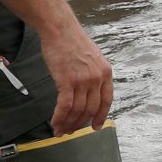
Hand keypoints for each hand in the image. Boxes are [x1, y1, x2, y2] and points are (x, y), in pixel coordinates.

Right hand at [43, 16, 114, 132]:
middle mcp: (97, 78)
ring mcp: (82, 80)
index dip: (100, 116)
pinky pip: (64, 106)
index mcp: (106, 73)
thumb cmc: (73, 42)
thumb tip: (89, 91)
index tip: (95, 127)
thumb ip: (94, 74)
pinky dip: (59, 117)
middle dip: (80, 124)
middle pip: (90, 109)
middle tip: (70, 131)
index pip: (106, 101)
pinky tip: (54, 122)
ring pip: (77, 110)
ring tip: (60, 130)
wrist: (60, 30)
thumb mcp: (93, 58)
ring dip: (68, 124)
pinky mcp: (66, 81)